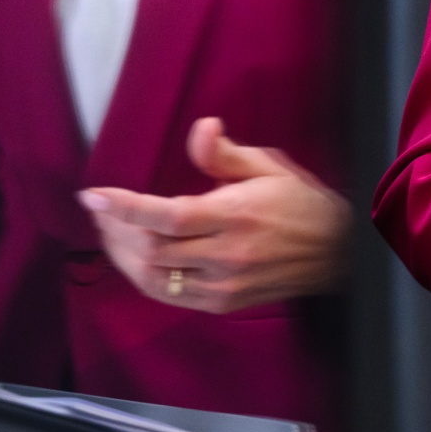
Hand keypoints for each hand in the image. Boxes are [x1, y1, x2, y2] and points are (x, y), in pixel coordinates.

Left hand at [78, 117, 348, 313]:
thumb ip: (226, 154)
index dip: (125, 209)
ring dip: (123, 257)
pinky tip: (136, 258)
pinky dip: (145, 278)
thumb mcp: (270, 166)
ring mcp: (223, 285)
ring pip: (155, 279)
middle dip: (116, 231)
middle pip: (152, 251)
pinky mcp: (223, 303)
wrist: (337, 251)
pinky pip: (170, 296)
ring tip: (109, 233)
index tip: (93, 196)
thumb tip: (201, 128)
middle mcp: (227, 255)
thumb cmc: (301, 203)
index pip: (168, 217)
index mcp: (236, 216)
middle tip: (100, 210)